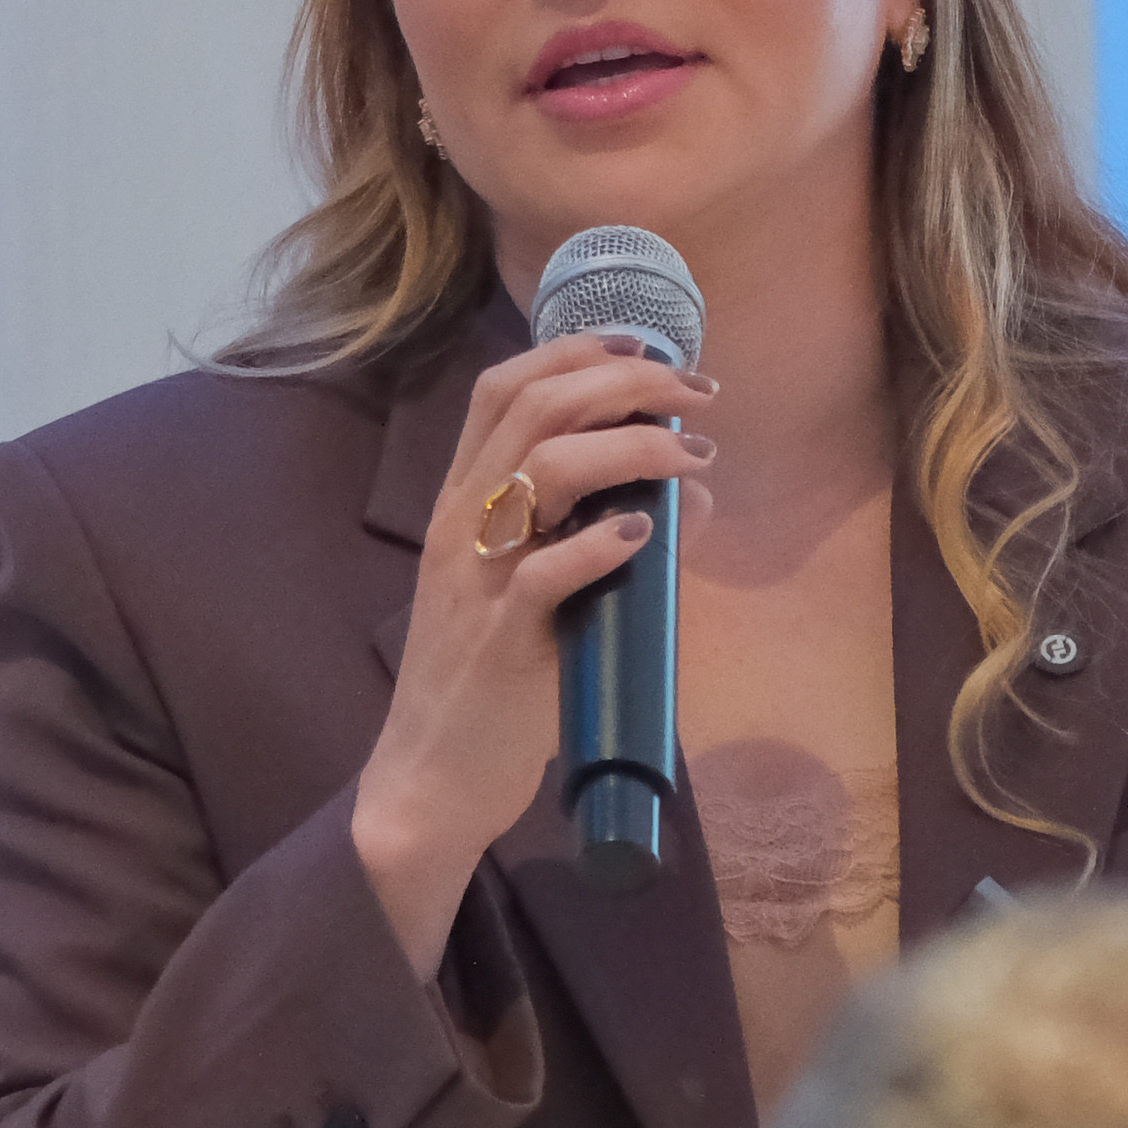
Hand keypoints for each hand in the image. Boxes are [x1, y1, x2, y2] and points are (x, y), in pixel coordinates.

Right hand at [352, 332, 715, 970]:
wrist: (432, 777)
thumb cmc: (491, 681)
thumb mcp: (539, 592)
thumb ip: (598, 535)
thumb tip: (690, 495)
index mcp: (462, 503)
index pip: (505, 390)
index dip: (577, 351)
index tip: (648, 349)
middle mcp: (461, 526)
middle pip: (534, 411)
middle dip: (624, 384)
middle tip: (695, 396)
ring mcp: (475, 581)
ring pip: (540, 474)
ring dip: (629, 450)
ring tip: (691, 459)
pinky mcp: (498, 644)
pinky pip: (541, 576)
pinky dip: (597, 546)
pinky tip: (643, 534)